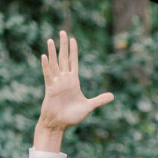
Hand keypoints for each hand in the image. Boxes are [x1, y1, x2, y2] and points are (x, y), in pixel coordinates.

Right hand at [32, 32, 113, 149]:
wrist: (58, 125)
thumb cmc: (71, 117)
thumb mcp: (88, 107)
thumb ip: (99, 100)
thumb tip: (113, 96)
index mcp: (73, 82)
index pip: (73, 62)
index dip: (73, 51)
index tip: (73, 39)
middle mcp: (64, 80)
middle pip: (63, 58)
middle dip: (63, 45)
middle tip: (62, 32)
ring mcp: (56, 83)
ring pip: (54, 64)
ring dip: (52, 52)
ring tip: (50, 40)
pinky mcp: (50, 89)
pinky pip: (48, 75)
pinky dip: (46, 66)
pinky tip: (44, 56)